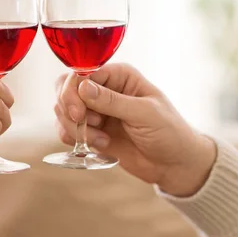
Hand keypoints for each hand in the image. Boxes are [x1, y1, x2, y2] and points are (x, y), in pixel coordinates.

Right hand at [54, 63, 215, 196]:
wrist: (174, 164)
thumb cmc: (169, 132)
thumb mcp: (145, 114)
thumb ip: (113, 101)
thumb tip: (83, 87)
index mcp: (120, 76)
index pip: (82, 72)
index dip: (73, 90)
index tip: (78, 113)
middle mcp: (104, 89)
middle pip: (66, 88)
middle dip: (68, 108)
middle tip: (82, 124)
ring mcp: (96, 110)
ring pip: (63, 110)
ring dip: (74, 127)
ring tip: (101, 139)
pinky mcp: (91, 130)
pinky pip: (66, 129)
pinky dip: (74, 138)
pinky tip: (100, 145)